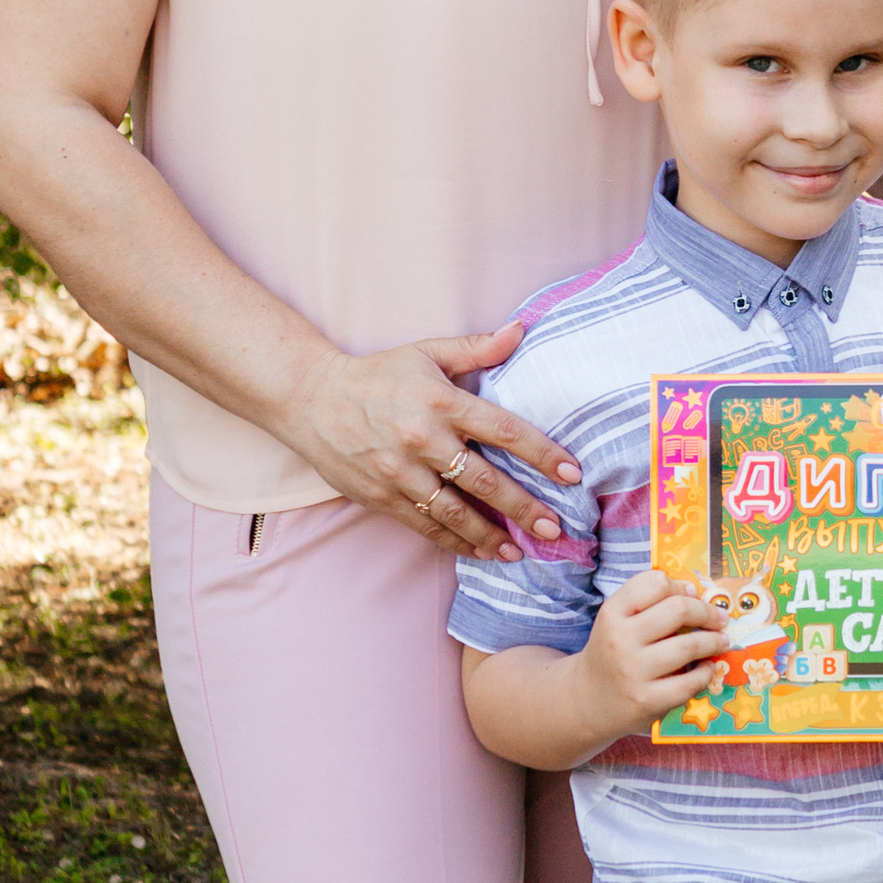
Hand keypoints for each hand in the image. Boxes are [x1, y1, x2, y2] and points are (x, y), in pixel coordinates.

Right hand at [290, 330, 580, 557]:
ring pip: (456, 512)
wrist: (311, 400)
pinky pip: (426, 525)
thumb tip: (521, 330)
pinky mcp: (382, 497)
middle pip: (485, 480)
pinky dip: (456, 542)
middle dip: (524, 507)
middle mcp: (423, 439)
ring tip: (522, 552)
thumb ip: (476, 348)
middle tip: (556, 527)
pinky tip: (482, 553)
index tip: (571, 473)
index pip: (503, 431)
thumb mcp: (426, 352)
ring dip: (491, 535)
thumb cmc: (377, 375)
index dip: (541, 453)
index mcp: (440, 402)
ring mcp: (401, 472)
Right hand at [584, 569, 726, 738]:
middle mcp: (620, 639)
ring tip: (720, 641)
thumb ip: (648, 602)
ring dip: (713, 642)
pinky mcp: (647, 700)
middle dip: (706, 612)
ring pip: (688, 646)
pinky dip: (705, 673)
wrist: (588, 700)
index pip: (655, 583)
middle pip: (677, 610)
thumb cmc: (612, 653)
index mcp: (612, 612)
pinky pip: (689, 682)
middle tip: (719, 619)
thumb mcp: (618, 620)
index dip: (680, 586)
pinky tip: (706, 669)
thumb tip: (693, 592)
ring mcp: (633, 671)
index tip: (693, 596)